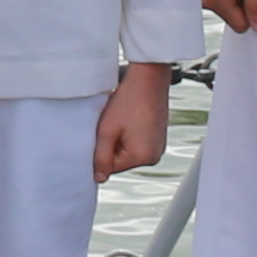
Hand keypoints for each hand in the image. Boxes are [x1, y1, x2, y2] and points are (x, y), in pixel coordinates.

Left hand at [91, 63, 173, 184]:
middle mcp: (154, 155)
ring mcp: (158, 146)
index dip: (100, 152)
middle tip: (109, 125)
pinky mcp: (157, 136)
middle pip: (121, 160)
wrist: (148, 77)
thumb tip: (99, 178)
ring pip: (127, 151)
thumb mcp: (107, 130)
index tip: (99, 134)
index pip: (112, 168)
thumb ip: (101, 157)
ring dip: (119, 139)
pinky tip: (127, 118)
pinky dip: (128, 133)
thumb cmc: (129, 100)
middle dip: (111, 146)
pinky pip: (137, 142)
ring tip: (120, 120)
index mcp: (143, 157)